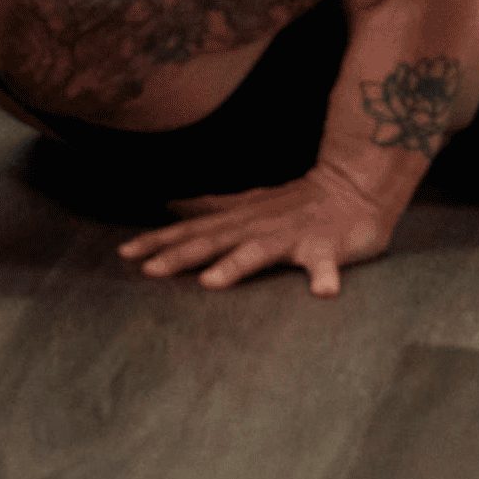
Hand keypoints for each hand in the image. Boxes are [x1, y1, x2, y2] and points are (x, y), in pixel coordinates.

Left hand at [117, 170, 399, 298]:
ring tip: (211, 282)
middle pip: (213, 241)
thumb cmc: (298, 202)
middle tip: (148, 271)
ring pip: (258, 251)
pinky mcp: (326, 248)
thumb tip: (172, 205)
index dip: (158, 241)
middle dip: (180, 255)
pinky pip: (326, 265)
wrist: (354, 185)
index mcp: (240, 220)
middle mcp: (258, 227)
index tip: (124, 253)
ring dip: (235, 266)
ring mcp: (291, 237)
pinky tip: (323, 292)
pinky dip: (324, 277)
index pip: (191, 231)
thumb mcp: (248, 202)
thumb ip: (212, 207)